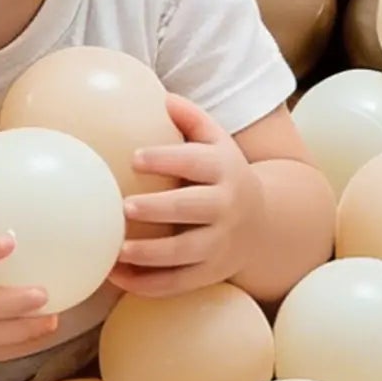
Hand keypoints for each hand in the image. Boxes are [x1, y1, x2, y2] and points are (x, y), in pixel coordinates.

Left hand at [111, 94, 264, 297]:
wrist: (265, 224)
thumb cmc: (224, 174)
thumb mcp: (218, 141)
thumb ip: (192, 118)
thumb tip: (163, 97)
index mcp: (224, 170)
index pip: (196, 162)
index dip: (167, 159)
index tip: (135, 157)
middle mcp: (225, 207)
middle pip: (192, 208)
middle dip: (159, 209)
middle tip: (126, 206)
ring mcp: (220, 244)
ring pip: (185, 252)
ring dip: (150, 253)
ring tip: (118, 249)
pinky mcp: (211, 273)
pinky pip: (178, 283)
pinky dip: (146, 283)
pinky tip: (116, 275)